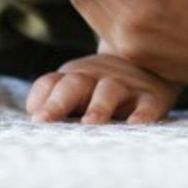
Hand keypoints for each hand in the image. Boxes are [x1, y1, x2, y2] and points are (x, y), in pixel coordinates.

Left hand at [26, 52, 177, 124]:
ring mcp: (124, 86)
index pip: (50, 84)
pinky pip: (147, 105)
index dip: (41, 99)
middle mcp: (95, 78)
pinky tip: (136, 124)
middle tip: (45, 120)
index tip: (36, 119)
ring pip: (108, 91)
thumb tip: (34, 117)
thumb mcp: (76, 88)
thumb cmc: (102, 85)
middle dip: (58, 102)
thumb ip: (53, 101)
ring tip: (90, 123)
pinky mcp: (152, 98)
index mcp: (73, 78)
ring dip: (98, 106)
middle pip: (73, 85)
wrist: (152, 63)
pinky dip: (142, 114)